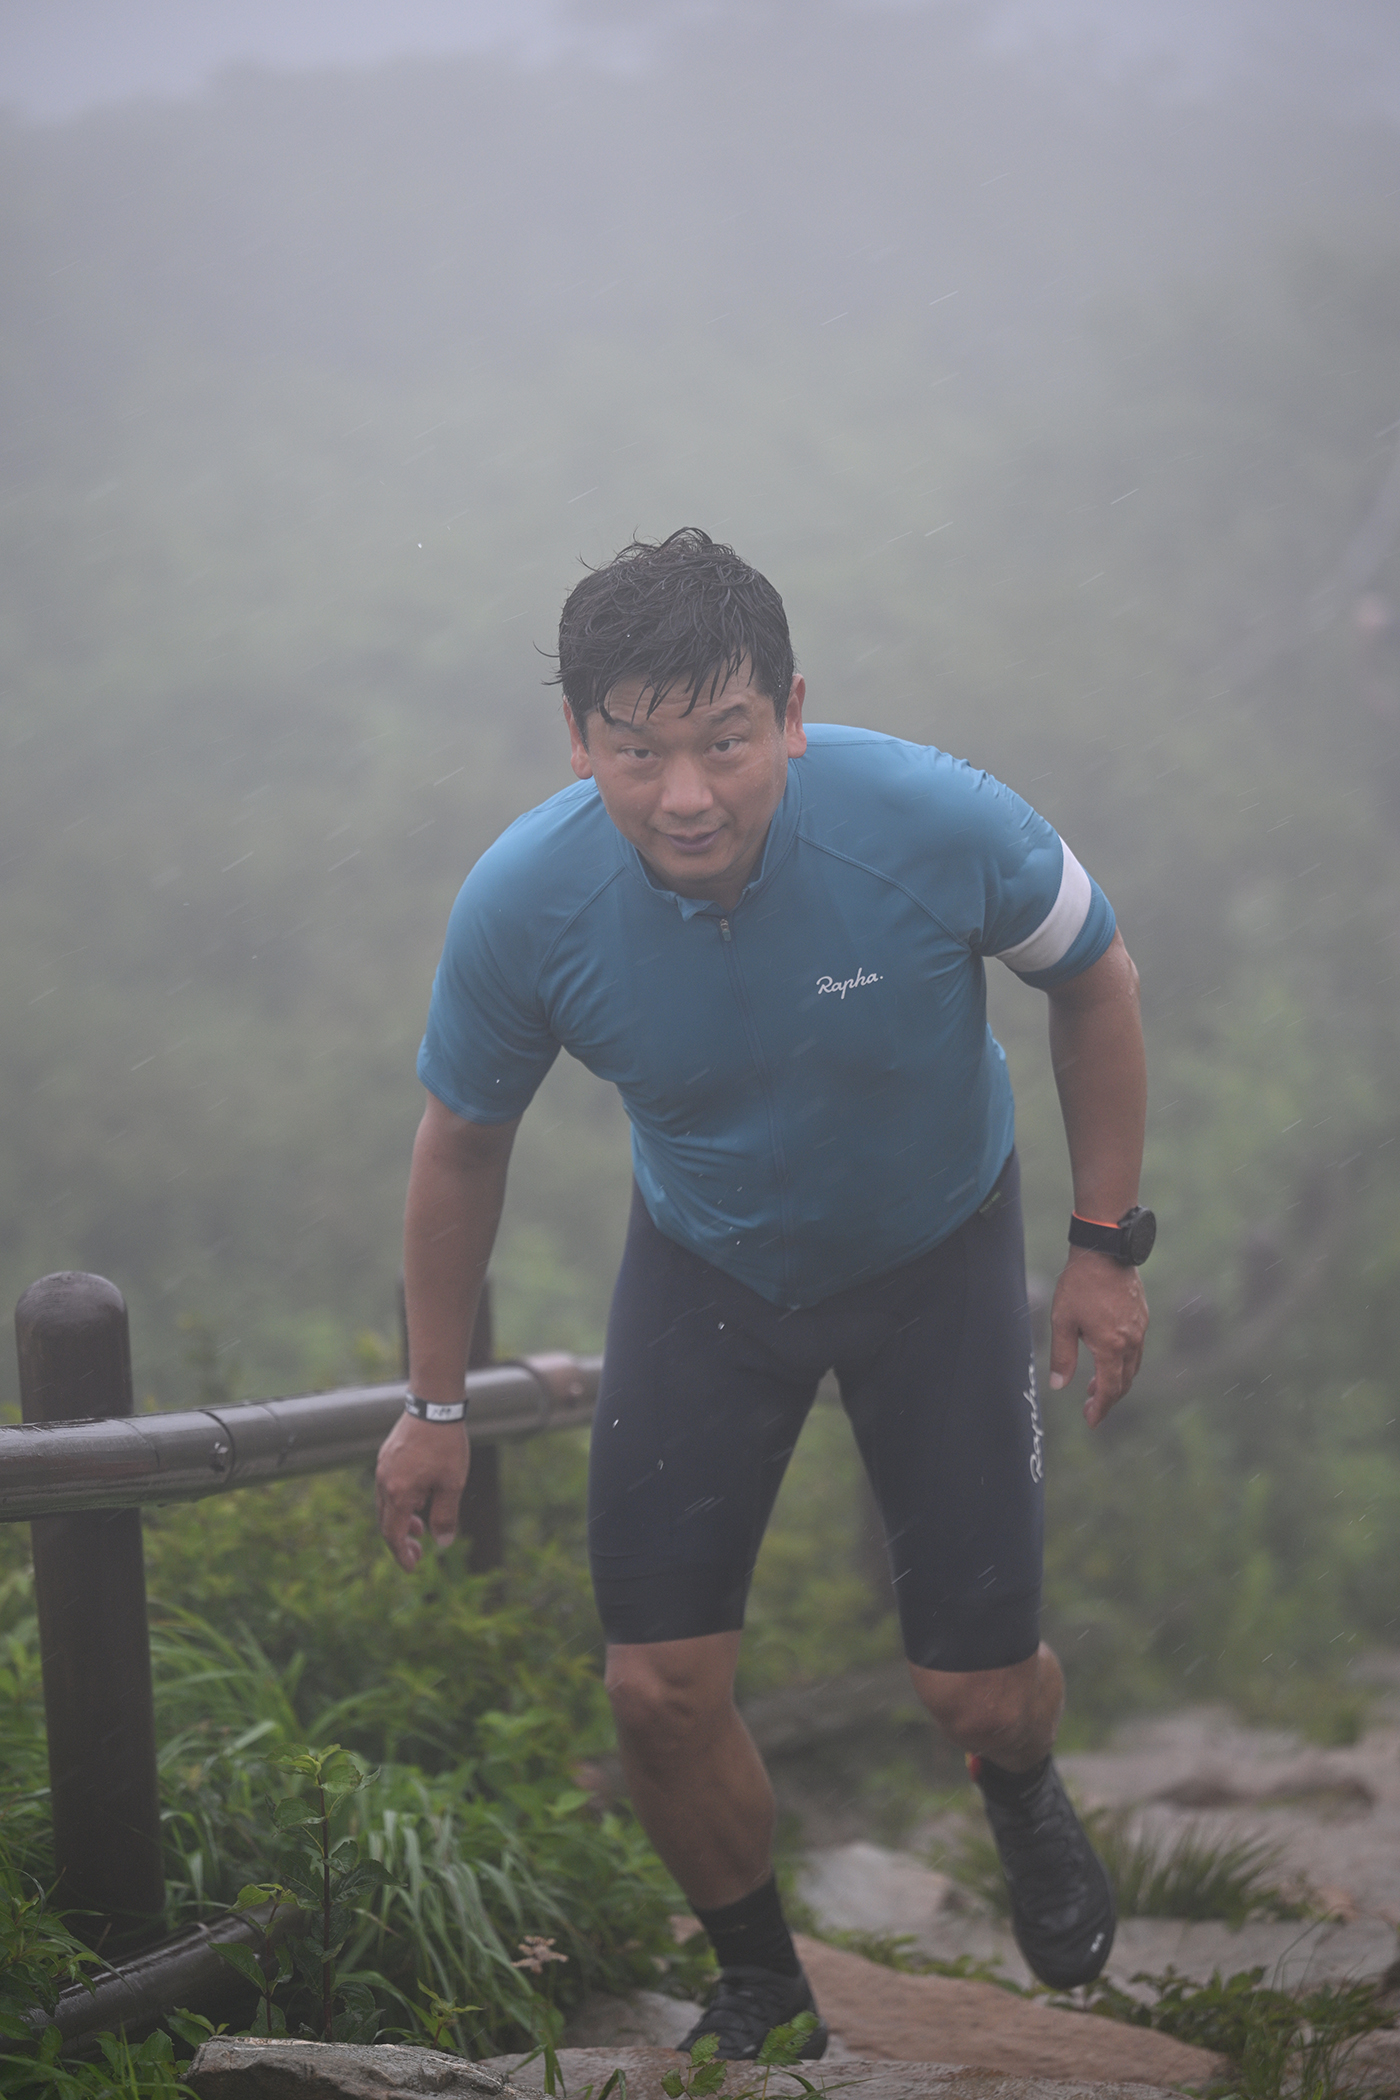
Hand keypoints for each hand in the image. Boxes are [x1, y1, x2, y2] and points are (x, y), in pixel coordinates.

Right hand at [375, 1413, 469, 1570]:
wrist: (434, 1405)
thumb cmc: (446, 1444)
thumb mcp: (452, 1483)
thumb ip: (445, 1515)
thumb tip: (442, 1543)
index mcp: (399, 1493)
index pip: (393, 1534)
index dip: (401, 1555)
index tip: (413, 1566)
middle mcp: (384, 1482)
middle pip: (385, 1522)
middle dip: (401, 1540)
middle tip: (420, 1551)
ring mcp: (382, 1467)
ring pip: (386, 1504)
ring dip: (401, 1519)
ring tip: (420, 1524)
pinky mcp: (386, 1456)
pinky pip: (388, 1487)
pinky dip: (400, 1500)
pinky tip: (419, 1496)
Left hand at [1048, 1249, 1148, 1425]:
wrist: (1105, 1250)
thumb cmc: (1079, 1285)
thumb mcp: (1063, 1321)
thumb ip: (1062, 1356)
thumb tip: (1058, 1385)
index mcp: (1111, 1346)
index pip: (1109, 1389)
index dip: (1100, 1409)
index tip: (1090, 1421)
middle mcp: (1131, 1341)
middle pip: (1124, 1382)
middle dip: (1107, 1399)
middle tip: (1090, 1408)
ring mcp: (1140, 1328)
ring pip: (1132, 1366)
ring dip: (1115, 1380)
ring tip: (1095, 1386)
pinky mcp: (1142, 1316)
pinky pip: (1136, 1349)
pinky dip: (1123, 1362)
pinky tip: (1108, 1357)